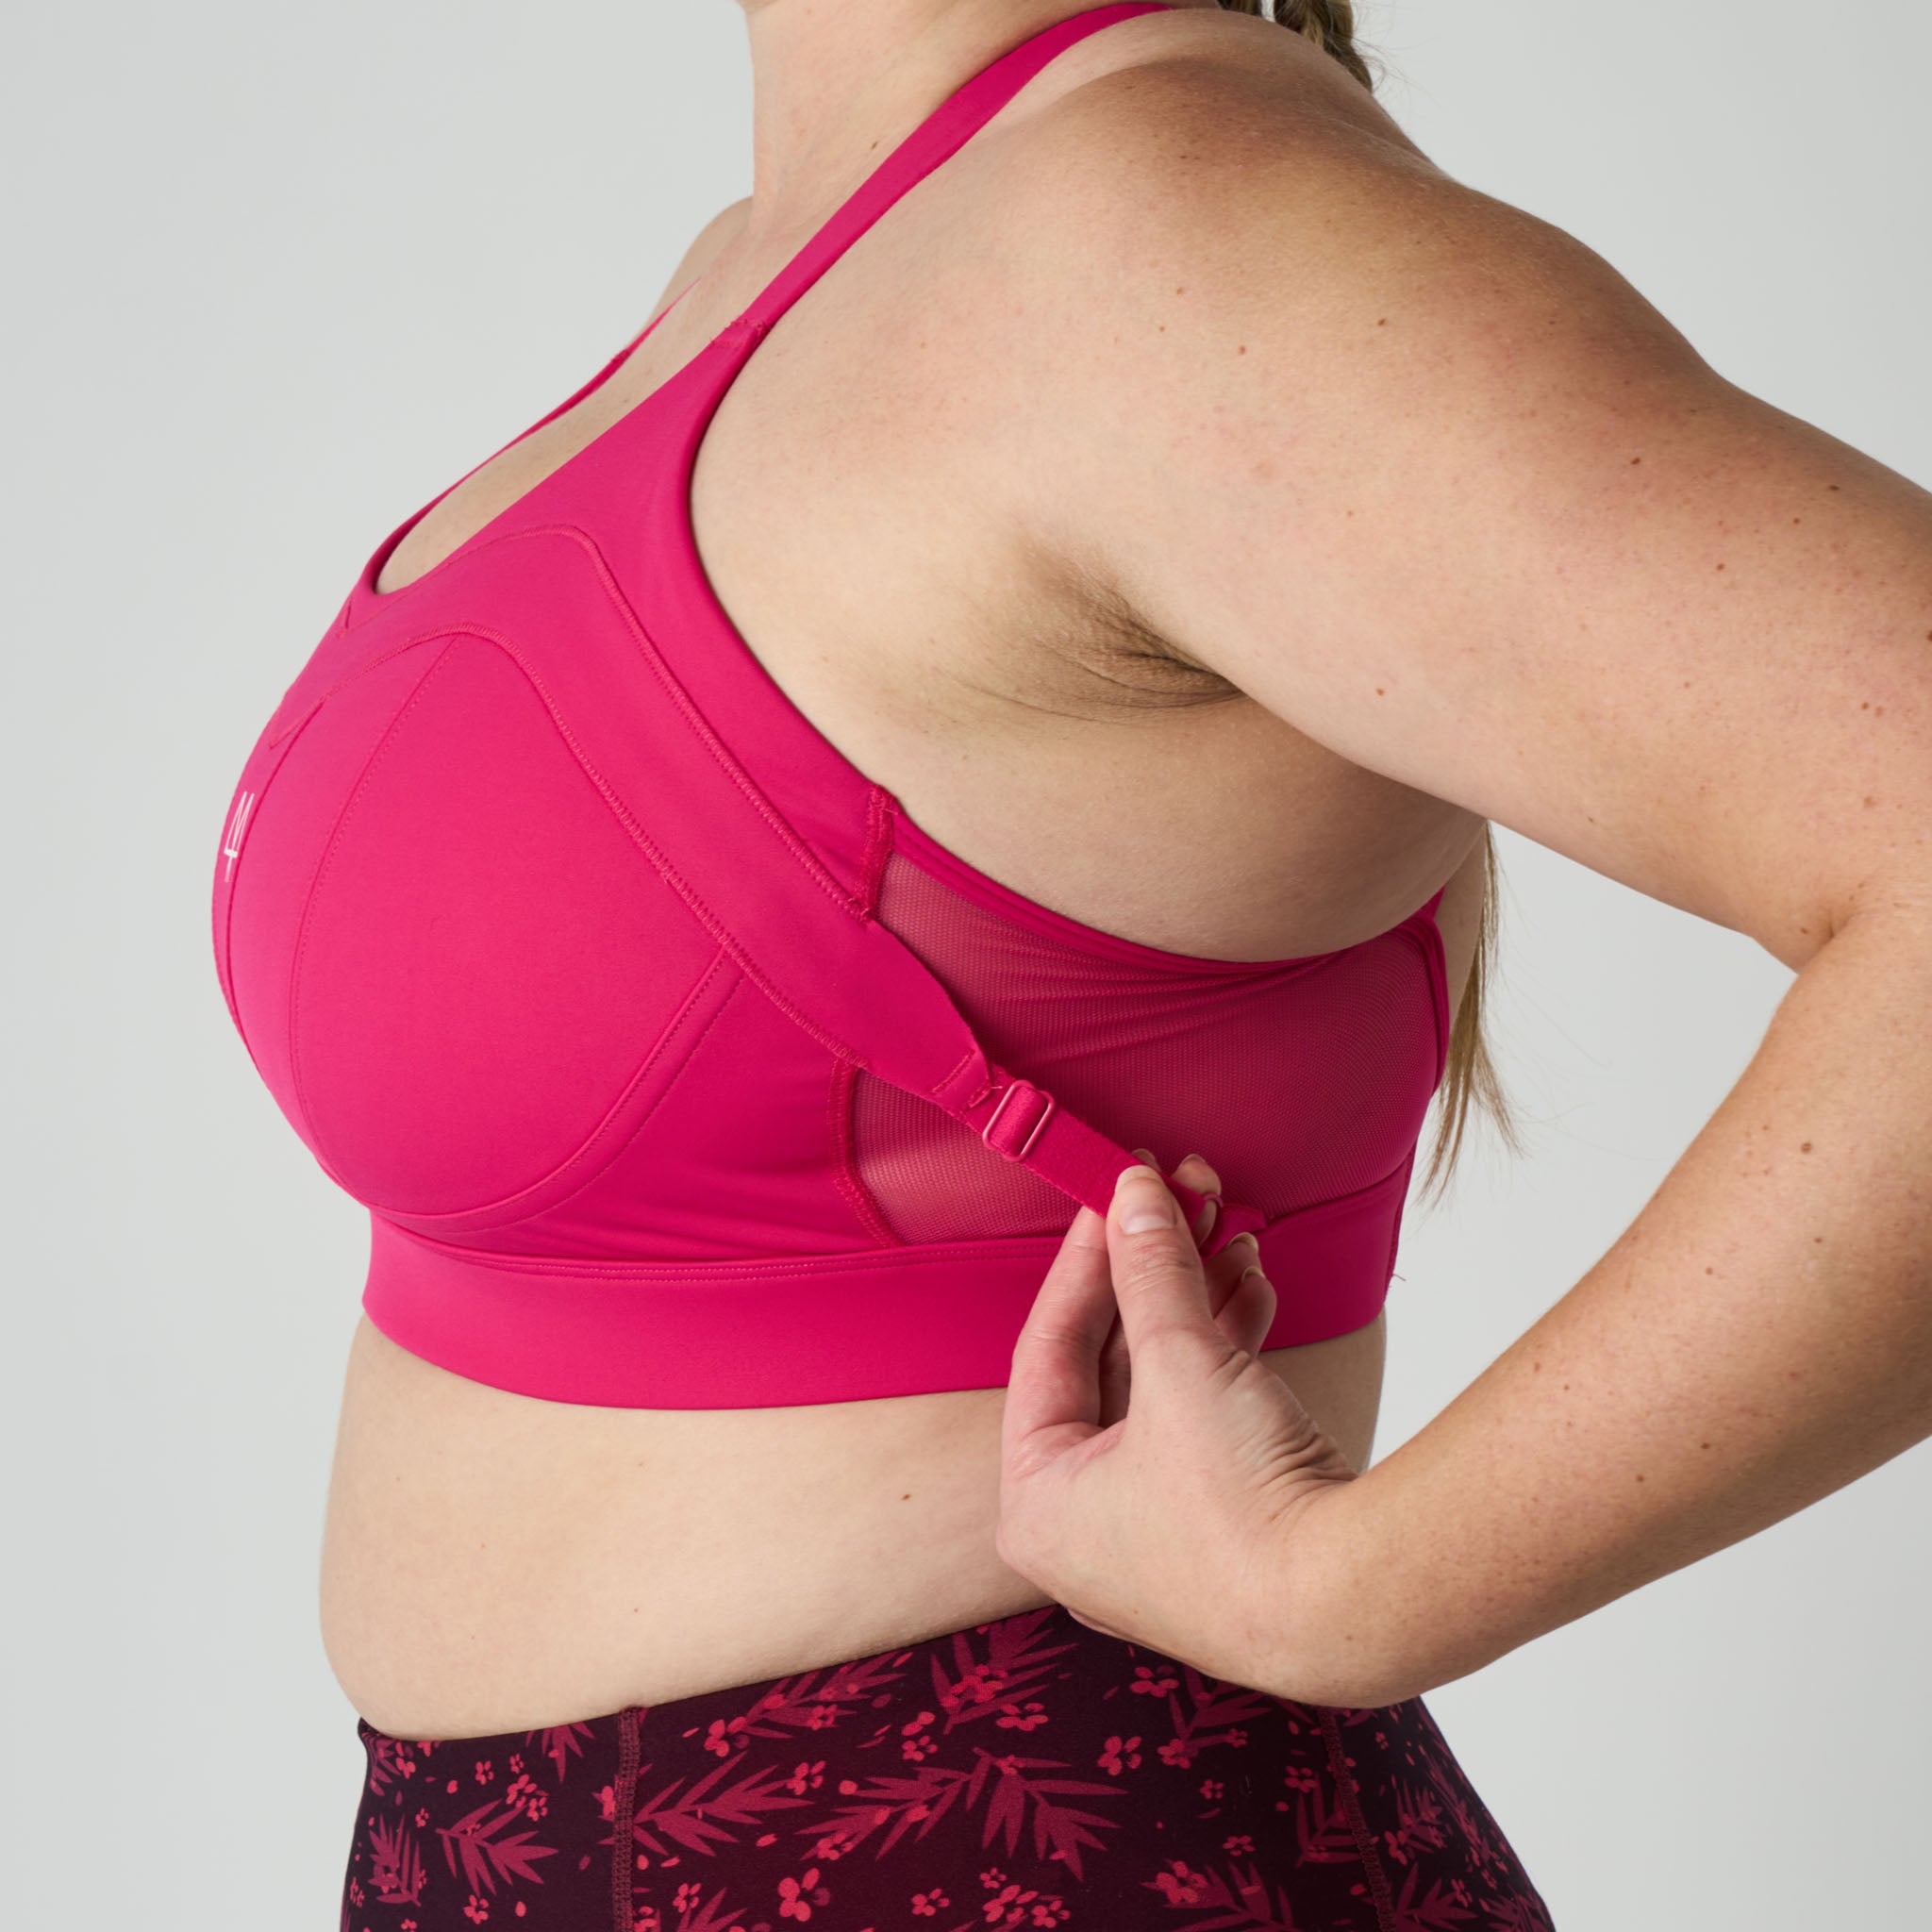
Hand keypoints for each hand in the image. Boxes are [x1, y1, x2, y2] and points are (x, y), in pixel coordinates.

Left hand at [996, 1151, 1359, 1694]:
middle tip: (1181, 1200)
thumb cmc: (1243, 1514)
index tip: (1116, 1191)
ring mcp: (1154, 1531)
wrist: (1358, 1605)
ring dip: (1197, 1302)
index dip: (1087, 1258)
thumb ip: (1151, 1270)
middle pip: (1107, 1362)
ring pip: (1161, 1385)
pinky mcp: (1219, 1525)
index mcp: (1036, 1505)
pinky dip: (1227, 1353)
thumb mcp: (1183, 1365)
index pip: (1048, 1347)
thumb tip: (1133, 1191)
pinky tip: (1255, 1291)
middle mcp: (1083, 1527)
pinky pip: (1203, 1418)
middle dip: (1153, 1275)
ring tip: (1231, 1234)